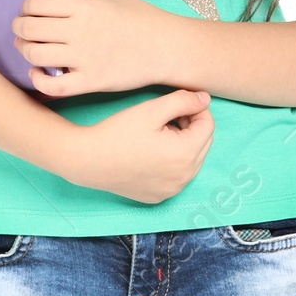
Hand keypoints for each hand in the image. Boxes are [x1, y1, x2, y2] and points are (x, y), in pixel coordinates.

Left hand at [13, 0, 181, 95]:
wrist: (169, 49)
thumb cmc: (145, 21)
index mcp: (85, 5)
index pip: (36, 3)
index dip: (26, 7)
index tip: (29, 12)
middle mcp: (80, 30)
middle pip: (29, 28)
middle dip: (19, 28)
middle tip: (22, 30)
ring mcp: (84, 58)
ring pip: (34, 55)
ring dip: (25, 51)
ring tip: (29, 49)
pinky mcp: (90, 82)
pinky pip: (52, 86)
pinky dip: (37, 80)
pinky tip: (38, 74)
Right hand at [61, 89, 213, 202]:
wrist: (87, 160)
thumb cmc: (118, 132)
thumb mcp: (152, 109)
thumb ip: (183, 101)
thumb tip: (205, 99)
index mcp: (186, 154)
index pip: (208, 125)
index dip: (195, 109)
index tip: (177, 103)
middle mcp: (184, 177)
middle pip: (203, 143)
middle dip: (190, 127)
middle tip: (166, 117)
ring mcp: (172, 190)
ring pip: (191, 160)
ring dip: (182, 144)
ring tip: (158, 134)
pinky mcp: (159, 196)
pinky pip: (176, 176)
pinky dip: (171, 162)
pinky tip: (151, 153)